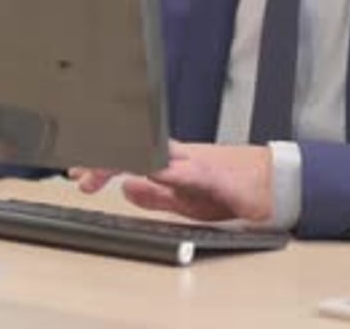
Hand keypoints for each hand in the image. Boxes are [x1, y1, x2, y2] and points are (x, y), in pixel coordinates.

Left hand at [69, 140, 272, 222]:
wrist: (272, 182)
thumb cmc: (231, 188)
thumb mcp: (184, 200)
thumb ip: (155, 195)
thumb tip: (125, 189)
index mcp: (170, 161)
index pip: (131, 155)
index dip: (102, 161)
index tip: (78, 173)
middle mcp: (179, 155)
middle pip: (137, 148)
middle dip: (105, 159)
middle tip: (79, 175)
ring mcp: (195, 161)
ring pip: (154, 153)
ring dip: (126, 159)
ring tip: (101, 170)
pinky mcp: (214, 174)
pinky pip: (187, 170)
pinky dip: (168, 171)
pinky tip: (151, 172)